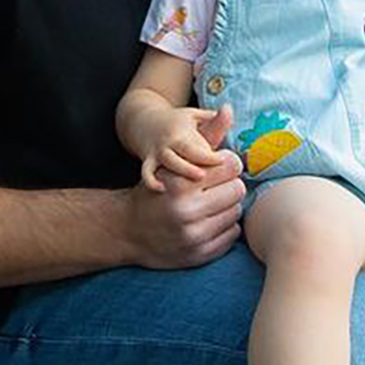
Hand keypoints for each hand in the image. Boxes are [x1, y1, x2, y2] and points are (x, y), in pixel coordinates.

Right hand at [126, 109, 245, 269]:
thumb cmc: (158, 188)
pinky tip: (209, 222)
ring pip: (237, 213)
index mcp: (181, 183)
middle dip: (229, 186)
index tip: (219, 168)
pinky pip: (232, 235)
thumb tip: (229, 108)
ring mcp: (193, 236)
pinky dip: (225, 228)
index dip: (227, 165)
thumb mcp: (175, 159)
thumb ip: (206, 135)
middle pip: (238, 190)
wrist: (126, 230)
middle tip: (216, 188)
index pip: (231, 165)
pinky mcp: (198, 255)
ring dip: (227, 207)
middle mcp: (186, 211)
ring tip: (210, 205)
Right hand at [140, 104, 235, 191]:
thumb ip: (214, 118)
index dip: (210, 154)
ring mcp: (158, 151)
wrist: (145, 122)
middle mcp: (171, 141)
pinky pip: (147, 172)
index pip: (198, 144)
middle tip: (209, 173)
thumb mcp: (194, 115)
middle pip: (185, 150)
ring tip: (197, 178)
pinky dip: (151, 180)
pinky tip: (163, 189)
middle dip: (198, 160)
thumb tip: (229, 109)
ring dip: (182, 169)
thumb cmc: (177, 122)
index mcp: (183, 131)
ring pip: (169, 161)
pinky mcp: (149, 162)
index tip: (223, 160)